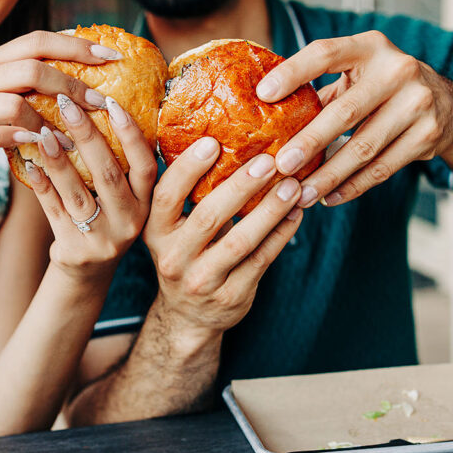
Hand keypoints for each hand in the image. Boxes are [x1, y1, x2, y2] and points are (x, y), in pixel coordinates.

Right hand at [0, 31, 120, 176]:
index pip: (39, 42)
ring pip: (13, 103)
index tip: (112, 55)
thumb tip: (77, 80)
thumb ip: (25, 84)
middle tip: (101, 103)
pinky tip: (37, 149)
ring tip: (71, 141)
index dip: (76, 45)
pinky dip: (16, 141)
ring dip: (47, 123)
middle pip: (31, 68)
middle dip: (71, 85)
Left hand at [24, 94, 156, 282]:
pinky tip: (29, 164)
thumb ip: (123, 165)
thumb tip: (103, 105)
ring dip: (59, 160)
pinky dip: (41, 186)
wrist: (89, 273)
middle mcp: (129, 222)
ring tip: (42, 131)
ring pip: (78, 193)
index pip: (145, 166)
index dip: (131, 135)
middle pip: (108, 174)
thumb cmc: (108, 219)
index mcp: (147, 204)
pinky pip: (54, 212)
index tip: (111, 102)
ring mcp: (102, 239)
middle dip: (87, 136)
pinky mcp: (74, 250)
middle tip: (67, 103)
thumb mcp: (127, 199)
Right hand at [143, 139, 303, 339]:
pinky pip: (261, 261)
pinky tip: (296, 214)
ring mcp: (202, 280)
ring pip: (241, 241)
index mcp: (155, 231)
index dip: (187, 169)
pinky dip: (281, 234)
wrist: (187, 315)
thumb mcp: (171, 228)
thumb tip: (222, 138)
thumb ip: (187, 195)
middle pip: (208, 216)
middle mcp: (173, 257)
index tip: (212, 141)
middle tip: (269, 160)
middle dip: (241, 186)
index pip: (166, 196)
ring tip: (292, 185)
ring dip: (270, 210)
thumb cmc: (184, 254)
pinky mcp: (232, 296)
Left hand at [256, 31, 452, 207]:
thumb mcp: (356, 74)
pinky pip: (382, 167)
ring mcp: (417, 103)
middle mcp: (397, 70)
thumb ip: (318, 88)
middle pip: (345, 111)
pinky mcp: (428, 135)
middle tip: (281, 166)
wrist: (447, 105)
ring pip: (364, 147)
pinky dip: (352, 186)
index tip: (263, 94)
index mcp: (369, 47)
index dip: (293, 72)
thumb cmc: (381, 87)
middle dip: (310, 142)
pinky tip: (329, 197)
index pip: (325, 53)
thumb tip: (261, 113)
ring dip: (328, 175)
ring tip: (300, 194)